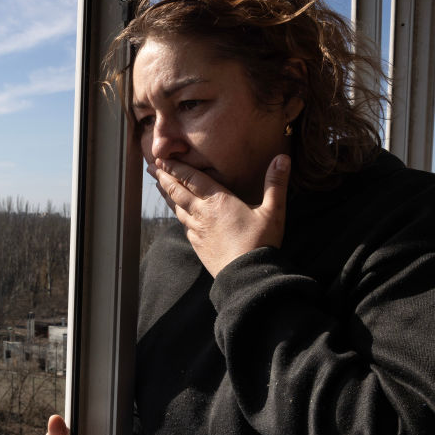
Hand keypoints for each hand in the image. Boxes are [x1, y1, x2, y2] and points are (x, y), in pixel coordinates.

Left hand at [154, 154, 289, 277]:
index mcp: (218, 200)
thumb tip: (282, 157)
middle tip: (152, 168)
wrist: (246, 276)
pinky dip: (177, 214)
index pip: (191, 178)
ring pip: (177, 208)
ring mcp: (197, 230)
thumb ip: (276, 183)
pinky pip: (183, 225)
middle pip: (177, 191)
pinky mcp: (197, 245)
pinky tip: (178, 214)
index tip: (162, 159)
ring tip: (159, 185)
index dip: (175, 167)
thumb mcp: (273, 211)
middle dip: (164, 178)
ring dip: (167, 195)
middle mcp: (202, 213)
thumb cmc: (260, 243)